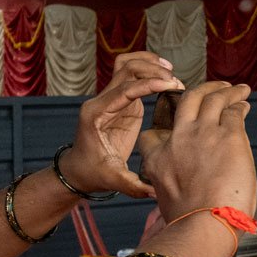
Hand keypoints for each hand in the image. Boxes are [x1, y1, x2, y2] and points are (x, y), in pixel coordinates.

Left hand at [63, 52, 183, 197]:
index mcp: (97, 113)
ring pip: (126, 66)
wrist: (80, 169)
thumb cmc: (94, 173)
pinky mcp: (122, 101)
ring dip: (147, 63)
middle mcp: (102, 101)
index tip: (171, 85)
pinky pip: (132, 76)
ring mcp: (111, 99)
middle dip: (151, 71)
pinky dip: (147, 69)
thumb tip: (154, 193)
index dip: (148, 84)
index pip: (124, 89)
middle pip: (125, 69)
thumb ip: (132, 185)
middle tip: (176, 81)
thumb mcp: (112, 180)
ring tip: (171, 70)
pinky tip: (165, 73)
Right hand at [136, 81, 256, 219]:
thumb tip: (184, 194)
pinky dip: (240, 105)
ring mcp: (204, 134)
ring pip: (214, 99)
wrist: (204, 224)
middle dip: (203, 90)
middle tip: (216, 87)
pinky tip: (245, 105)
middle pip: (187, 102)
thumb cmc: (192, 222)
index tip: (178, 128)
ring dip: (227, 91)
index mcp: (158, 159)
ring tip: (239, 89)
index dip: (163, 130)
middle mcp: (178, 139)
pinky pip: (235, 112)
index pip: (151, 137)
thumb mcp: (167, 201)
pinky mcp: (230, 136)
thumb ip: (172, 187)